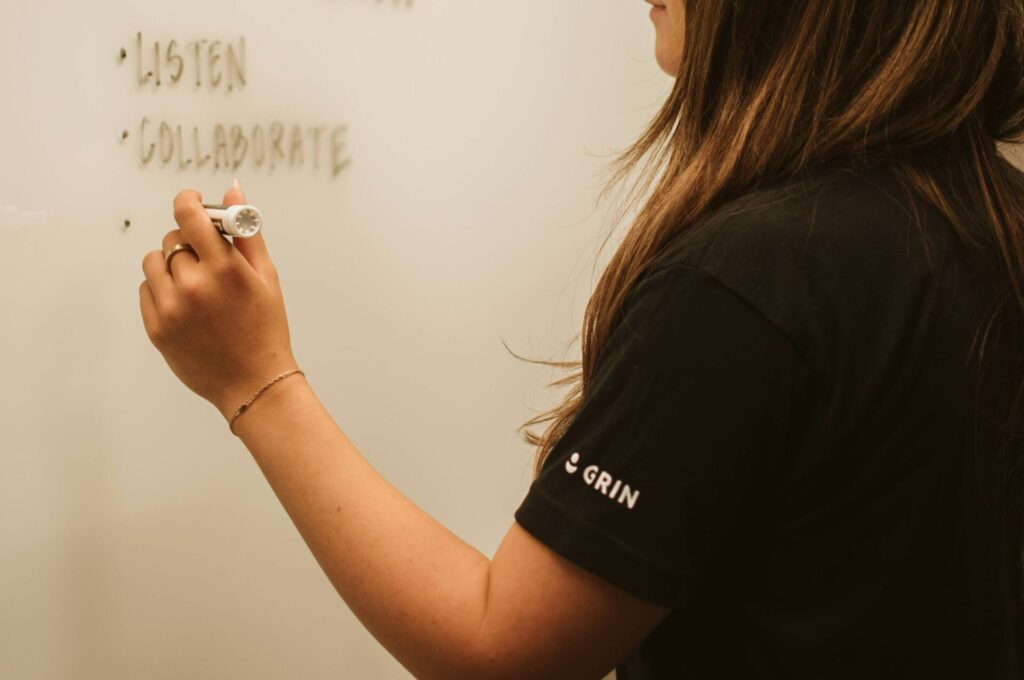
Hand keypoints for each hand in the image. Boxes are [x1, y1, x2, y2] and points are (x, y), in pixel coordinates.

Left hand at [139, 181, 298, 420]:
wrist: (254, 382)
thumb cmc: (266, 328)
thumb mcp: (266, 277)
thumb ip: (247, 231)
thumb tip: (233, 189)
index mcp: (224, 269)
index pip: (188, 214)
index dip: (188, 200)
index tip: (193, 202)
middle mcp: (193, 285)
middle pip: (172, 238)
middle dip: (189, 241)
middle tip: (208, 258)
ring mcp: (171, 307)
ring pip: (154, 262)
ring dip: (172, 264)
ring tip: (196, 284)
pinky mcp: (156, 327)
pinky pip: (146, 290)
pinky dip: (163, 290)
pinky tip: (188, 305)